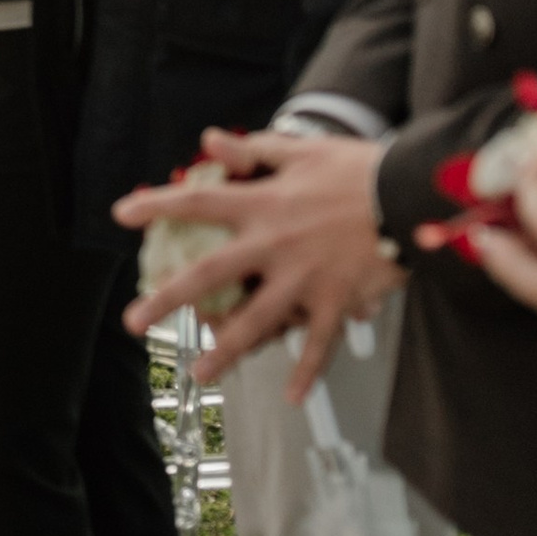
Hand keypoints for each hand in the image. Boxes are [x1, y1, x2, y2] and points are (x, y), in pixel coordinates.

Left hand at [114, 130, 397, 390]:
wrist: (414, 194)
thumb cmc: (361, 169)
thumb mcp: (303, 149)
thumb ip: (254, 149)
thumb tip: (209, 139)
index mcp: (264, 204)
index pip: (199, 202)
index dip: (157, 206)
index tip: (122, 215)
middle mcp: (275, 245)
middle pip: (210, 275)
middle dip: (168, 299)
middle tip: (136, 322)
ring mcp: (305, 278)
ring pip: (256, 322)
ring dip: (226, 351)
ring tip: (199, 375)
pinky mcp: (338, 301)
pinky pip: (318, 343)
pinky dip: (308, 372)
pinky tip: (292, 396)